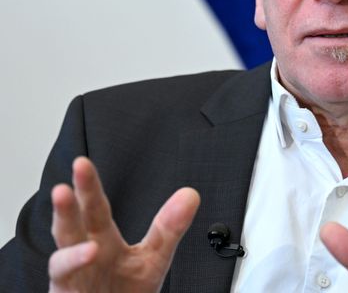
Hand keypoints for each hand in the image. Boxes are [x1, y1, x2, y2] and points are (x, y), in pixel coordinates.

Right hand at [48, 157, 199, 292]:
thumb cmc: (126, 290)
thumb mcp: (154, 256)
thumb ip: (169, 227)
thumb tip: (190, 195)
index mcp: (101, 239)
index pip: (94, 208)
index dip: (88, 186)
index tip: (82, 163)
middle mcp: (82, 255)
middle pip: (70, 227)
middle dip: (66, 207)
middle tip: (66, 183)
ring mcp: (73, 279)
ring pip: (61, 259)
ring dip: (68, 248)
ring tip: (81, 232)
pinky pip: (67, 285)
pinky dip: (75, 269)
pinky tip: (89, 254)